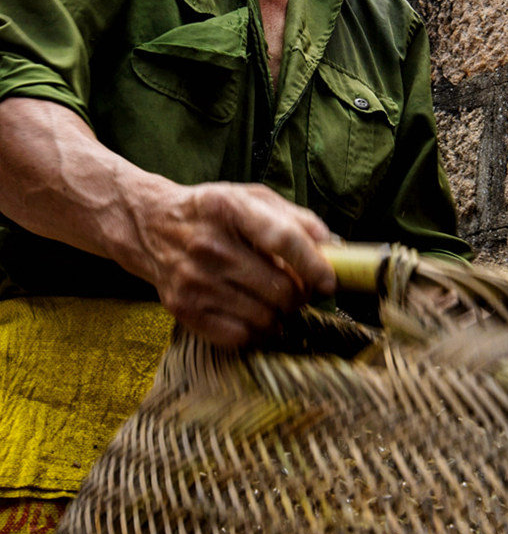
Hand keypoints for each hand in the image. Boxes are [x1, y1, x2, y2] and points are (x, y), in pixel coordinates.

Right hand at [127, 181, 338, 346]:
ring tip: (278, 299)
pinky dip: (257, 331)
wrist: (151, 226)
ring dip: (282, 314)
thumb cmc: (213, 211)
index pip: (283, 239)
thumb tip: (332, 244)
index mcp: (229, 208)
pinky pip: (238, 337)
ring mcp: (194, 280)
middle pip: (279, 288)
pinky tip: (256, 314)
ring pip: (264, 317)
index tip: (329, 280)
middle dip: (301, 294)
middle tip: (301, 288)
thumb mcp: (251, 197)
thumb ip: (294, 217)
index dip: (314, 264)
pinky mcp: (183, 309)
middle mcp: (209, 245)